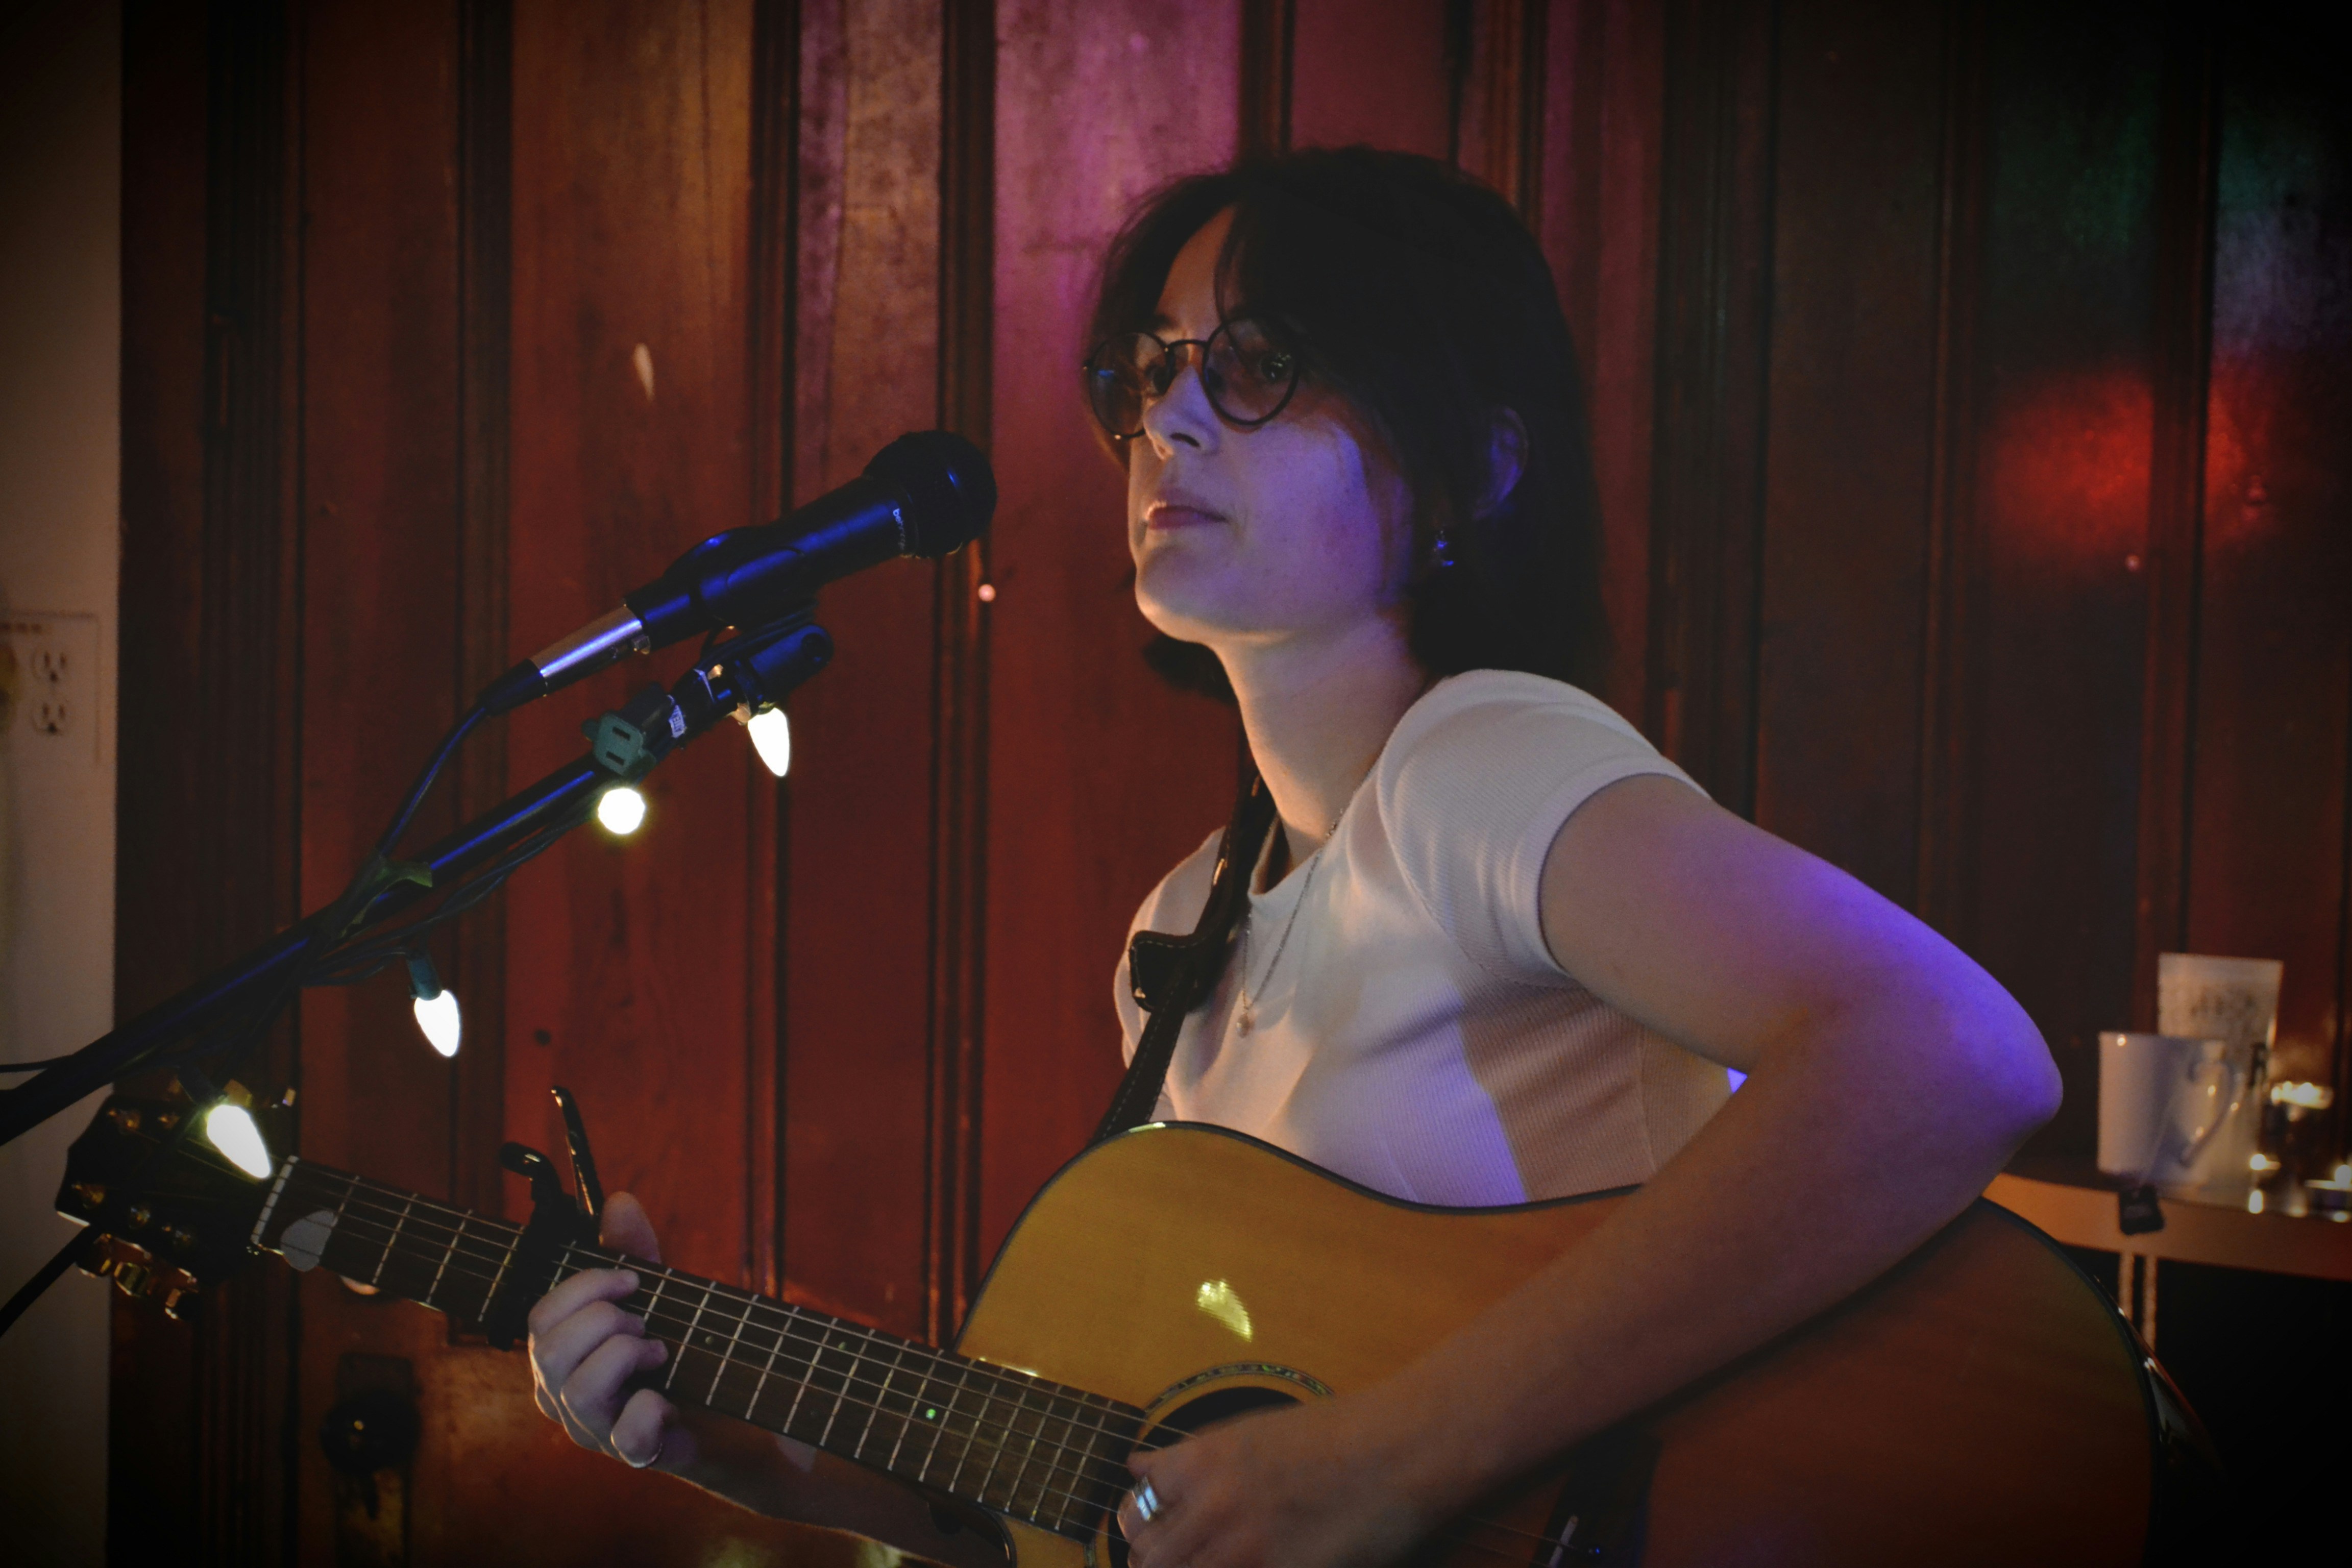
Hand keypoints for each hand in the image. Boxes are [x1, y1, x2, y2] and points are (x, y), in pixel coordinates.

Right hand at [525, 1191, 699, 1472]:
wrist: (733, 1406)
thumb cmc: (681, 1348)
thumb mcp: (659, 1295)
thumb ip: (635, 1253)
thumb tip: (618, 1201)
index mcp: (560, 1356)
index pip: (540, 1316)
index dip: (585, 1286)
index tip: (632, 1279)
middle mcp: (563, 1397)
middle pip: (550, 1349)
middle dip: (605, 1319)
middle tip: (645, 1321)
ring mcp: (595, 1432)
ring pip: (579, 1390)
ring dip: (626, 1355)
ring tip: (660, 1351)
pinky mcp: (636, 1455)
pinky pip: (626, 1436)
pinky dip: (652, 1409)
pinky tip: (671, 1400)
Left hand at [1115, 1395, 1436, 1567]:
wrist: (1402, 1448)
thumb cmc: (1335, 1434)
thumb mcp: (1251, 1431)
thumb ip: (1192, 1459)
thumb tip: (1139, 1469)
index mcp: (1201, 1461)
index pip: (1136, 1509)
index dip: (1142, 1526)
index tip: (1154, 1534)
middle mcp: (1213, 1506)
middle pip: (1149, 1558)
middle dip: (1157, 1562)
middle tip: (1181, 1559)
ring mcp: (1246, 1549)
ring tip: (1224, 1557)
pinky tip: (1265, 1560)